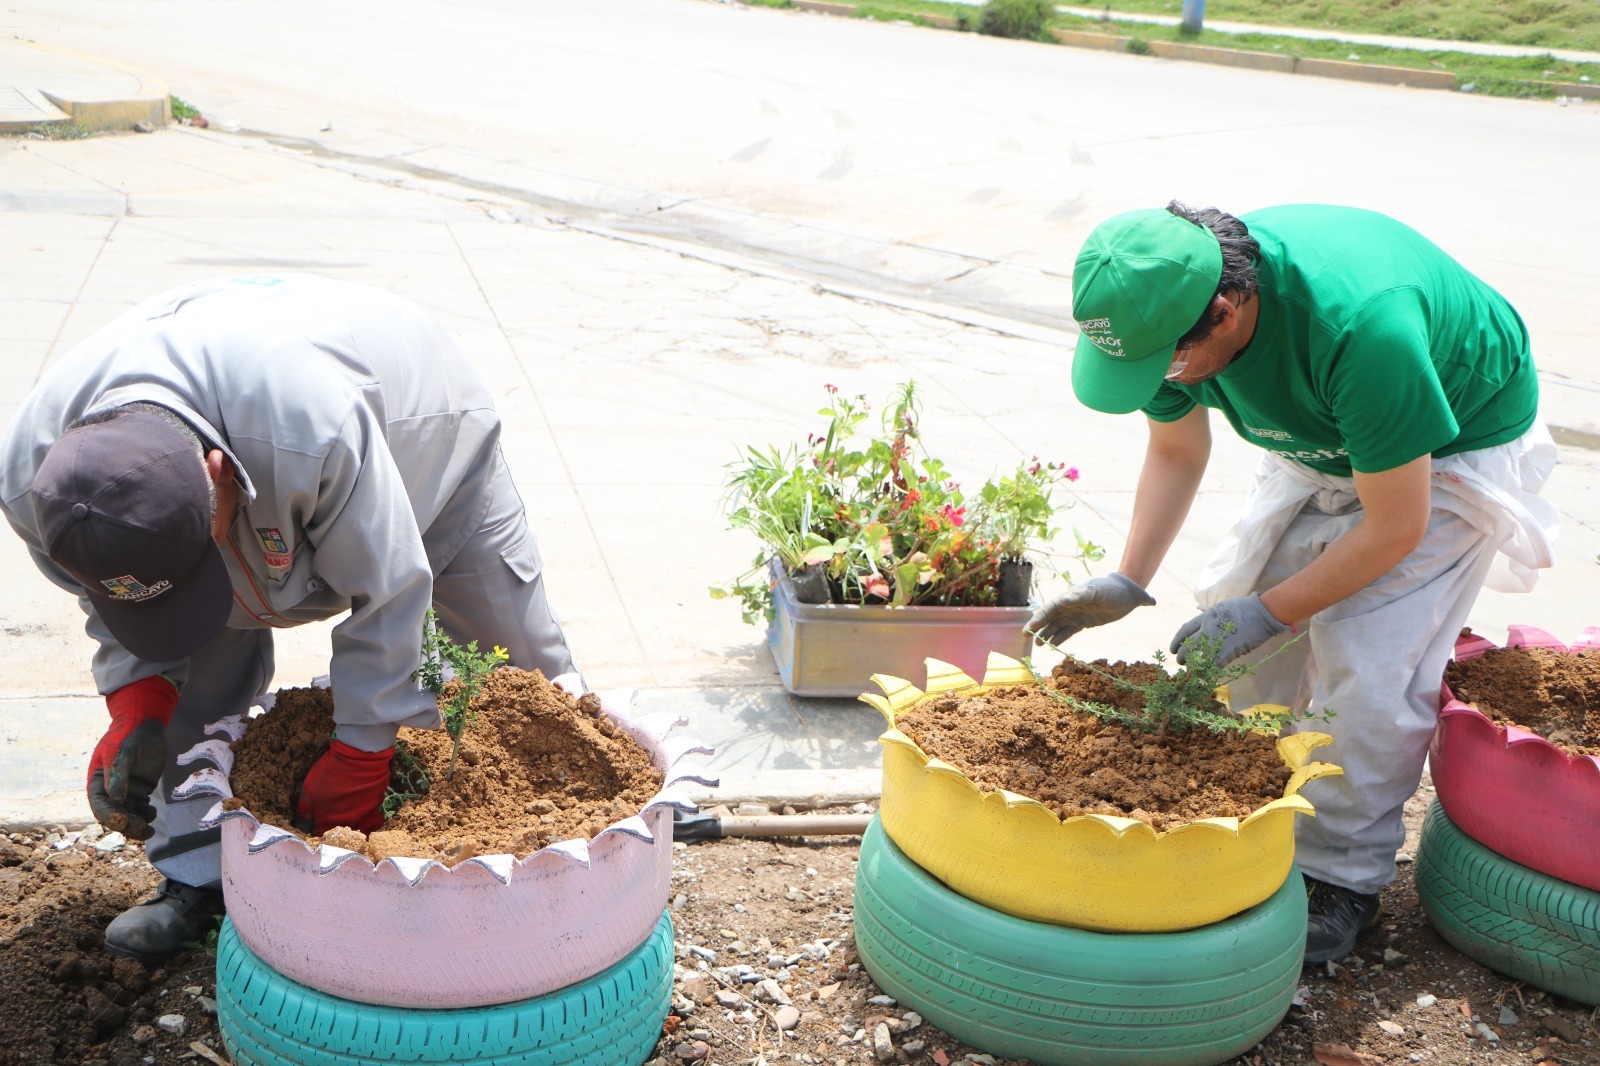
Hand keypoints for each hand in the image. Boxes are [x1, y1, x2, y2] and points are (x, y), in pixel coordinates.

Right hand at [88, 675, 178, 840]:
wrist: (145, 725)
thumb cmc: (129, 736)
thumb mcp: (122, 752)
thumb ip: (119, 774)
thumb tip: (117, 800)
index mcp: (97, 782)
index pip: (100, 805)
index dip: (110, 816)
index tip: (123, 821)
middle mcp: (109, 790)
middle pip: (114, 815)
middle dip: (126, 825)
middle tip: (142, 828)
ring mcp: (125, 791)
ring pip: (128, 815)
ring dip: (136, 824)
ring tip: (149, 829)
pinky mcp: (139, 791)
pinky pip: (140, 809)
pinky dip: (145, 815)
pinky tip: (152, 814)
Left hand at [295, 740, 393, 834]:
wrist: (360, 757)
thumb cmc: (331, 771)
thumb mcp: (309, 787)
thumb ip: (305, 809)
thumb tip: (303, 823)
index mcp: (327, 821)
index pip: (319, 834)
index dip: (317, 828)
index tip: (317, 821)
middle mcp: (346, 824)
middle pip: (338, 835)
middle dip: (334, 828)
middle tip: (333, 815)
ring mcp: (364, 818)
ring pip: (357, 831)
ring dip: (351, 827)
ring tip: (348, 815)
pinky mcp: (378, 810)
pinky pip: (374, 824)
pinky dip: (369, 823)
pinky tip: (364, 814)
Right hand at [1027, 573, 1154, 645]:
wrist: (1127, 594)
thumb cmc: (1111, 589)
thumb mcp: (1097, 591)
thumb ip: (1080, 596)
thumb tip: (1063, 601)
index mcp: (1070, 596)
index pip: (1051, 607)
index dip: (1040, 617)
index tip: (1031, 627)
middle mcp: (1070, 606)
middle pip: (1050, 617)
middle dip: (1037, 626)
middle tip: (1025, 636)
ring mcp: (1076, 615)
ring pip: (1057, 626)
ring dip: (1047, 634)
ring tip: (1038, 644)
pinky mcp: (1083, 623)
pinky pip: (1068, 632)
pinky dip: (1060, 638)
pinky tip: (1052, 645)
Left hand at [1170, 594, 1291, 665]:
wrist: (1260, 614)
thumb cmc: (1243, 609)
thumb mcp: (1219, 608)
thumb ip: (1209, 618)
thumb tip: (1201, 625)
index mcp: (1204, 617)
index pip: (1184, 631)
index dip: (1176, 642)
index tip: (1173, 649)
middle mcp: (1207, 629)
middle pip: (1187, 647)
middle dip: (1181, 656)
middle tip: (1180, 661)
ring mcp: (1217, 641)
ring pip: (1198, 657)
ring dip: (1192, 666)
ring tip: (1191, 669)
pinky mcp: (1228, 651)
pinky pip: (1213, 665)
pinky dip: (1208, 670)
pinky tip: (1206, 673)